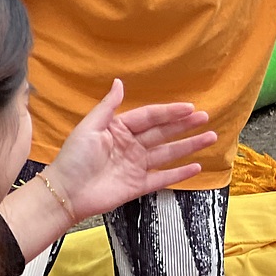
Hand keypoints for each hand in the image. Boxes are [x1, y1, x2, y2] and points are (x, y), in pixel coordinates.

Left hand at [42, 79, 216, 221]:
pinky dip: (180, 173)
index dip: (169, 112)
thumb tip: (119, 82)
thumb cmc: (74, 158)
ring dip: (190, 146)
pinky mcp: (139, 186)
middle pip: (164, 133)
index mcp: (120, 130)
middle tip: (205, 118)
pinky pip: (164, 178)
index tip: (189, 107)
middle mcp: (132, 146)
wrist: (65, 194)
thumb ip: (107, 107)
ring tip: (210, 137)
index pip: (150, 117)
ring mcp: (137, 166)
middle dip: (185, 125)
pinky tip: (197, 166)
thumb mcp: (89, 128)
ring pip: (169, 153)